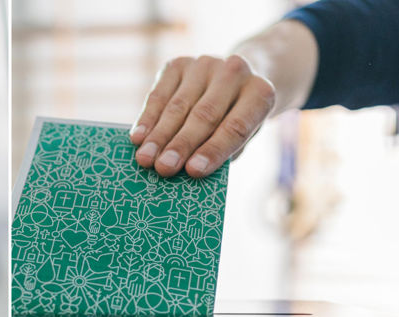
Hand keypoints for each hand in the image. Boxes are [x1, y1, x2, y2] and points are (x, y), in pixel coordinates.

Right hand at [130, 54, 274, 177]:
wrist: (234, 80)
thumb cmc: (236, 120)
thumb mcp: (241, 138)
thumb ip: (220, 153)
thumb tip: (185, 171)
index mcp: (260, 94)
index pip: (236, 126)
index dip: (214, 149)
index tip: (193, 171)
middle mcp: (235, 72)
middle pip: (205, 114)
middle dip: (181, 144)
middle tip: (163, 168)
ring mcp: (205, 64)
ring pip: (178, 105)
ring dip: (159, 135)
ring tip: (145, 159)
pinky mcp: (179, 63)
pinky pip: (159, 94)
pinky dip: (147, 118)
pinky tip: (138, 137)